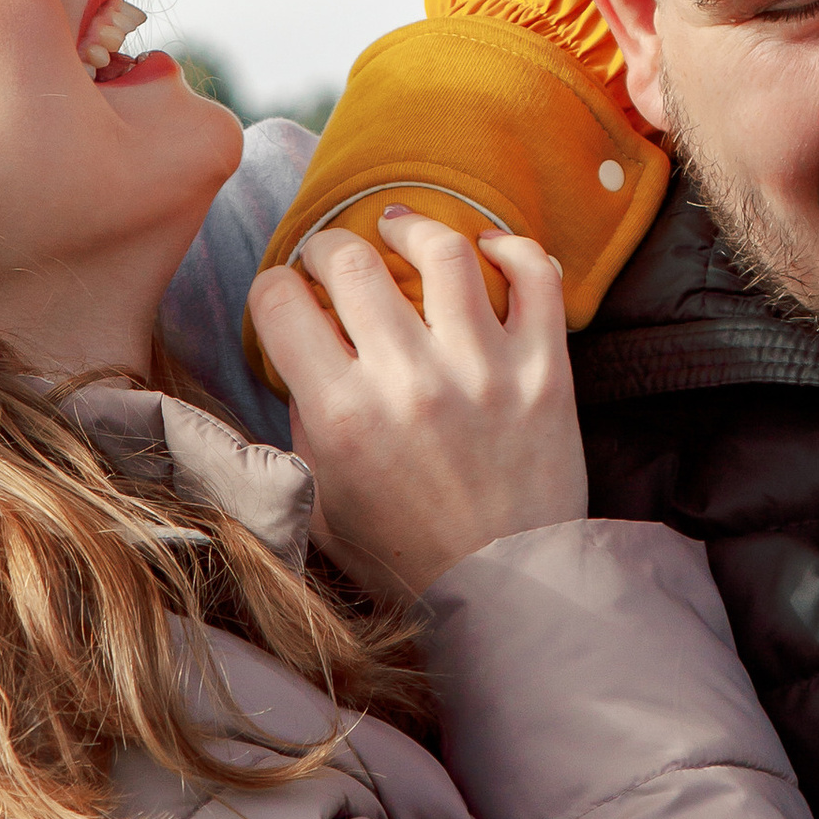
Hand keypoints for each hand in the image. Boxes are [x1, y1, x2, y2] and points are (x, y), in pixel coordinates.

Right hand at [248, 212, 586, 598]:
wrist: (507, 592)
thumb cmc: (407, 554)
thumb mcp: (321, 504)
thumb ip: (301, 428)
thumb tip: (298, 358)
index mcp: (341, 414)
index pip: (280, 303)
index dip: (273, 288)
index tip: (286, 296)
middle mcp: (409, 380)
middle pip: (351, 260)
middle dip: (328, 247)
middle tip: (332, 259)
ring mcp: (483, 368)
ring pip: (442, 250)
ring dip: (411, 226)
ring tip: (399, 227)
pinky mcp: (545, 369)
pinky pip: (536, 275)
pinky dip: (512, 246)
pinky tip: (487, 249)